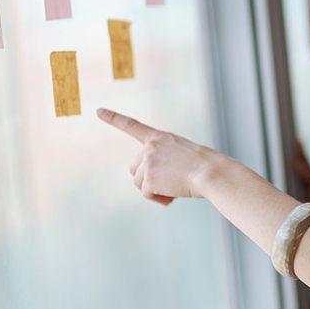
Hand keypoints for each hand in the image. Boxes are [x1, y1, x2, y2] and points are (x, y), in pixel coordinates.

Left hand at [98, 108, 216, 205]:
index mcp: (160, 138)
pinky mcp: (148, 178)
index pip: (132, 126)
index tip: (98, 110)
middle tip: (169, 183)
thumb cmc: (205, 167)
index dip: (114, 118)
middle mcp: (150, 147)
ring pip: (140, 183)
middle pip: (135, 169)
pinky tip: (173, 195)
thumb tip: (153, 185)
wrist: (211, 172)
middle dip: (148, 179)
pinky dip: (159, 198)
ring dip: (155, 190)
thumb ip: (164, 161)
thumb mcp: (184, 155)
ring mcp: (148, 161)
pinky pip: (147, 194)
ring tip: (175, 189)